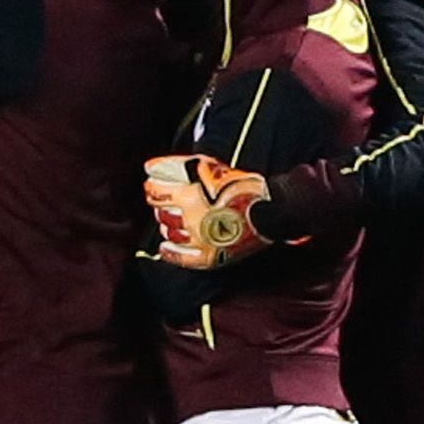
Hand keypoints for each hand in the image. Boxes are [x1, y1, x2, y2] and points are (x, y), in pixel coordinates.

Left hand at [143, 154, 273, 268]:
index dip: (151, 187)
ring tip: (169, 219)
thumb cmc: (244, 185)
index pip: (157, 193)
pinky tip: (166, 247)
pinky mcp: (211, 256)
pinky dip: (171, 252)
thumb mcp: (211, 167)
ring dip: (166, 224)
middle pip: (162, 213)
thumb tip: (151, 166)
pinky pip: (183, 258)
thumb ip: (181, 165)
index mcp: (190, 197)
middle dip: (159, 205)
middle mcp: (191, 221)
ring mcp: (200, 241)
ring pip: (171, 233)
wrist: (272, 209)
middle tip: (162, 200)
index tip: (151, 185)